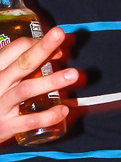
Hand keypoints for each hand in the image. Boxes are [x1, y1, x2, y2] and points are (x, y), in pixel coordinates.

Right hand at [0, 28, 77, 143]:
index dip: (38, 43)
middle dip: (42, 48)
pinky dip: (48, 115)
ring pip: (26, 90)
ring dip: (50, 81)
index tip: (56, 47)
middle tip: (60, 35)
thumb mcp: (1, 78)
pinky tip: (63, 109)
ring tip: (72, 74)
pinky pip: (29, 120)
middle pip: (22, 63)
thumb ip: (19, 67)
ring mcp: (1, 105)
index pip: (16, 48)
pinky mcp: (6, 126)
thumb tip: (52, 54)